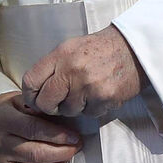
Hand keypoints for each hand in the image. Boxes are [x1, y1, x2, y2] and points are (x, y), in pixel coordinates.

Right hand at [0, 90, 82, 162]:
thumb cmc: (4, 113)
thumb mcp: (18, 101)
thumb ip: (40, 109)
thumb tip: (66, 121)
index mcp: (3, 120)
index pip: (33, 129)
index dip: (58, 135)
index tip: (74, 137)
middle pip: (35, 154)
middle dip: (61, 153)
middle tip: (74, 148)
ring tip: (64, 161)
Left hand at [21, 25, 145, 118]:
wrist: (132, 48)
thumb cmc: (100, 49)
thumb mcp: (70, 48)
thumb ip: (52, 67)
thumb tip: (35, 90)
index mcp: (60, 55)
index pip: (31, 81)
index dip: (30, 95)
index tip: (34, 99)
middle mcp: (72, 70)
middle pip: (46, 102)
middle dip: (50, 106)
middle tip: (59, 102)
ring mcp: (88, 85)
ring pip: (68, 111)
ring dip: (74, 106)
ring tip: (85, 92)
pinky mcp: (104, 97)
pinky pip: (88, 114)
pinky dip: (92, 108)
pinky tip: (98, 94)